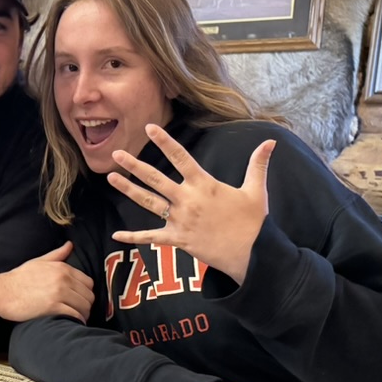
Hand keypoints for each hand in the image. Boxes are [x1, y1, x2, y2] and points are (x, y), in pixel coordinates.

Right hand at [0, 242, 94, 322]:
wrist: (2, 292)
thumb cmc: (19, 278)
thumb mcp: (39, 261)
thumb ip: (57, 254)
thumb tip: (69, 245)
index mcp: (62, 268)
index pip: (88, 282)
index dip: (86, 292)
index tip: (80, 299)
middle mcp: (63, 279)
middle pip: (88, 296)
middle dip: (85, 305)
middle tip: (79, 310)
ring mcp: (58, 293)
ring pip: (84, 306)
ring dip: (82, 314)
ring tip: (76, 317)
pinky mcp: (53, 307)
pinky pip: (74, 315)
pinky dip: (76, 321)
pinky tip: (71, 322)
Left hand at [107, 124, 273, 284]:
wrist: (251, 254)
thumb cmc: (254, 221)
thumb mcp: (256, 190)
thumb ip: (258, 164)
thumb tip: (271, 141)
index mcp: (204, 185)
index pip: (180, 157)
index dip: (164, 142)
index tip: (149, 128)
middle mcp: (188, 200)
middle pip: (155, 179)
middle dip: (134, 165)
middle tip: (115, 154)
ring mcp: (180, 220)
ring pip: (149, 202)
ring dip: (128, 190)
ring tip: (111, 178)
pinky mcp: (177, 240)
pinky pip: (151, 238)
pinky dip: (133, 237)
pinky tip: (116, 234)